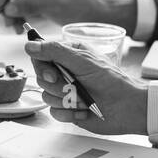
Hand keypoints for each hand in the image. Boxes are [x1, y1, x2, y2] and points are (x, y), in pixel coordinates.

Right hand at [0, 0, 132, 29]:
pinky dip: (22, 16)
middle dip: (9, 4)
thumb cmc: (84, 7)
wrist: (103, 16)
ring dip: (14, 12)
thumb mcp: (56, 7)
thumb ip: (30, 6)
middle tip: (4, 20)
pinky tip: (20, 27)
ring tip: (13, 27)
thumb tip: (7, 8)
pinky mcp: (46, 1)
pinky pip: (28, 7)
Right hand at [25, 39, 147, 135]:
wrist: (127, 108)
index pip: (41, 56)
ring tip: (85, 99)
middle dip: (59, 86)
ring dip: (67, 100)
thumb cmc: (112, 81)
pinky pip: (54, 112)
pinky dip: (69, 113)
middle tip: (74, 86)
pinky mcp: (68, 109)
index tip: (53, 74)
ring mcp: (66, 91)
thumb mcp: (83, 61)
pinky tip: (84, 110)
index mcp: (69, 55)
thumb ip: (55, 51)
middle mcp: (65, 72)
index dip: (43, 67)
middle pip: (41, 78)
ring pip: (46, 96)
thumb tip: (30, 45)